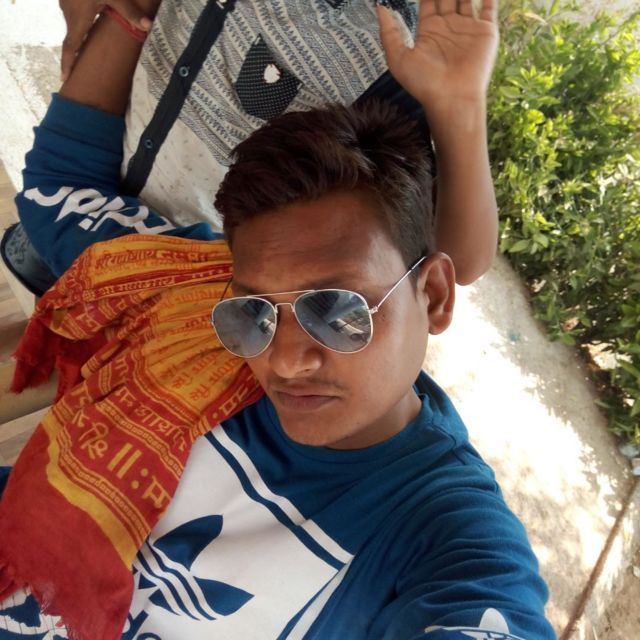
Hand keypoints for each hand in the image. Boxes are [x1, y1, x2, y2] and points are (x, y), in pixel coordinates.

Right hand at [59, 0, 155, 80]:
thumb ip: (130, 12)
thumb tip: (148, 28)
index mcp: (78, 19)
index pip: (70, 48)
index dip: (68, 64)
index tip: (64, 79)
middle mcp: (69, 14)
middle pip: (75, 37)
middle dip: (80, 52)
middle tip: (84, 68)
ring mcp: (67, 4)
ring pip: (77, 24)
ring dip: (84, 34)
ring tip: (91, 46)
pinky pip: (77, 13)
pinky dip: (85, 21)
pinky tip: (94, 18)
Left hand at [376, 0, 498, 113]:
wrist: (452, 98)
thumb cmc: (424, 83)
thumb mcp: (398, 59)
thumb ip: (389, 33)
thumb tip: (379, 7)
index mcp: (429, 30)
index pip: (428, 0)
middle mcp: (449, 26)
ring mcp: (468, 27)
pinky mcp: (486, 31)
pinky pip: (489, 5)